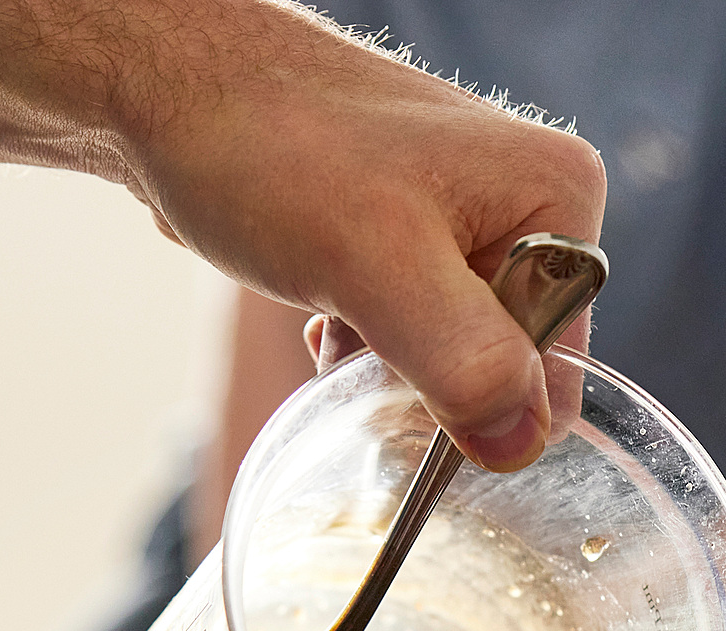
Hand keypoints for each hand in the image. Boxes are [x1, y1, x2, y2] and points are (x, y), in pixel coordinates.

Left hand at [0, 0, 602, 472]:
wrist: (163, 87)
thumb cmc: (270, 148)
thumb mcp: (381, 269)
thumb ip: (468, 365)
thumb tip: (519, 447)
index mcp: (560, 202)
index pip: (561, 374)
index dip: (486, 405)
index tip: (407, 378)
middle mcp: (531, 209)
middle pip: (511, 375)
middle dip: (432, 388)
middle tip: (362, 346)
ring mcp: (472, 225)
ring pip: (457, 364)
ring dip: (391, 375)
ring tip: (336, 324)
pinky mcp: (416, 240)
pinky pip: (416, 339)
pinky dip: (369, 351)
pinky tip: (327, 319)